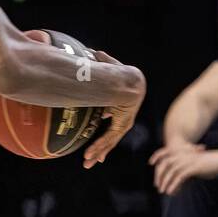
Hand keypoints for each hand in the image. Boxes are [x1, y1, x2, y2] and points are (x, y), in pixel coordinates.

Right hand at [82, 49, 145, 167]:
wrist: (130, 80)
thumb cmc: (120, 72)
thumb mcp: (107, 70)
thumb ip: (102, 63)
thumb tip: (94, 53)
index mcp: (119, 108)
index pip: (110, 124)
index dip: (103, 133)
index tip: (96, 142)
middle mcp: (122, 119)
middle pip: (109, 138)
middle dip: (99, 150)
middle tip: (89, 160)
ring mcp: (123, 123)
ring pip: (108, 142)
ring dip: (97, 153)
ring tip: (87, 164)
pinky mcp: (122, 126)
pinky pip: (109, 140)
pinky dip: (100, 148)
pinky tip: (93, 157)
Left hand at [149, 143, 217, 194]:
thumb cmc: (211, 164)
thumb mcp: (196, 167)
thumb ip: (187, 172)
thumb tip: (180, 182)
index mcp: (182, 153)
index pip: (164, 154)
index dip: (157, 157)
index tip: (152, 166)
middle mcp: (183, 156)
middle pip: (164, 165)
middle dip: (159, 176)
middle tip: (158, 187)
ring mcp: (187, 161)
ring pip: (171, 172)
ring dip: (165, 182)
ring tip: (163, 191)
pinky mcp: (193, 168)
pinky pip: (179, 177)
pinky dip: (173, 185)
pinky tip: (170, 191)